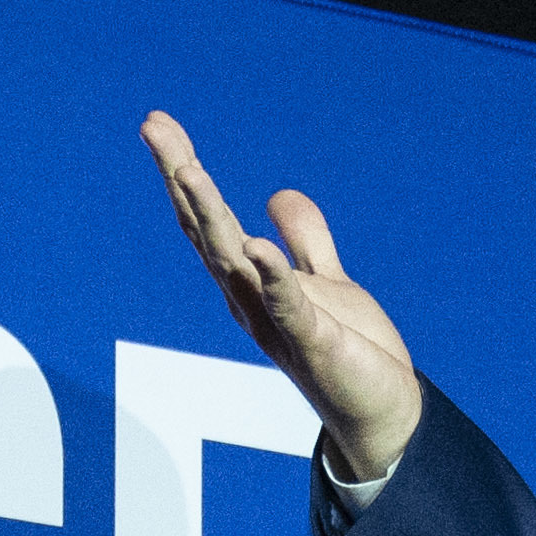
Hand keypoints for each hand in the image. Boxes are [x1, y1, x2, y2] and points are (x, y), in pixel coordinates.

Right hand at [140, 111, 423, 479]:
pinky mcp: (312, 343)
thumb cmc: (350, 352)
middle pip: (207, 229)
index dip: (183, 171)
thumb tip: (277, 195)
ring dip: (210, 215)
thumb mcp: (326, 281)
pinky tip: (258, 246)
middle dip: (181, 177)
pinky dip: (272, 276)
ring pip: (234, 260)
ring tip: (187, 169)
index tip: (157, 124)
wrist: (382, 411)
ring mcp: (276, 322)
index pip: (208, 218)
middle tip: (153, 127)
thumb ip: (305, 241)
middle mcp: (250, 299)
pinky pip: (287, 305)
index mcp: (250, 282)